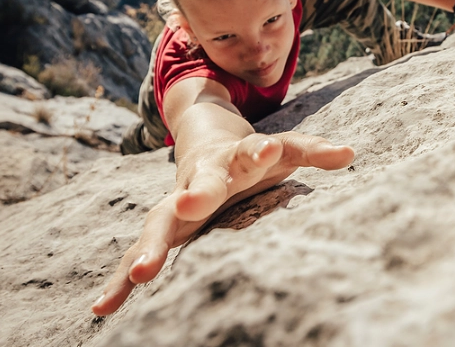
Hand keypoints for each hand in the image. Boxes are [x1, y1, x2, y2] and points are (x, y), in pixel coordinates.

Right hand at [91, 132, 353, 315]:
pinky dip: (122, 279)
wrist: (205, 144)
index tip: (267, 150)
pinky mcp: (165, 229)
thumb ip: (313, 151)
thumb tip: (351, 152)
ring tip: (140, 275)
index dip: (260, 151)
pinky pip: (139, 253)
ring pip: (161, 222)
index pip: (251, 151)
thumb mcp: (285, 150)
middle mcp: (204, 177)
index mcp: (238, 157)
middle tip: (190, 202)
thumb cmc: (253, 157)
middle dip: (196, 193)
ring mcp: (179, 203)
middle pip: (199, 184)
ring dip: (150, 246)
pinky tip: (103, 309)